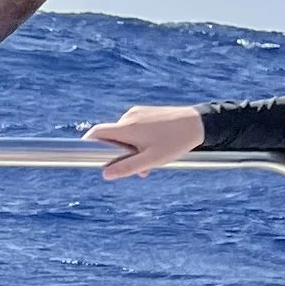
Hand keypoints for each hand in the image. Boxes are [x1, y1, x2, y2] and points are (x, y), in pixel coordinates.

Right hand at [87, 104, 203, 180]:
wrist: (198, 123)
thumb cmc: (175, 142)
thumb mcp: (151, 160)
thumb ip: (127, 167)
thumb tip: (105, 174)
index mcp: (127, 128)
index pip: (96, 132)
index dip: (87, 143)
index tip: (86, 156)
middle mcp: (129, 117)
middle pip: (112, 138)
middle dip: (119, 154)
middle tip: (139, 169)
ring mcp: (138, 112)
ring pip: (124, 135)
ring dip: (131, 149)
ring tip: (152, 159)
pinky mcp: (146, 112)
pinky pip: (134, 128)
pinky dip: (138, 139)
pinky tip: (155, 146)